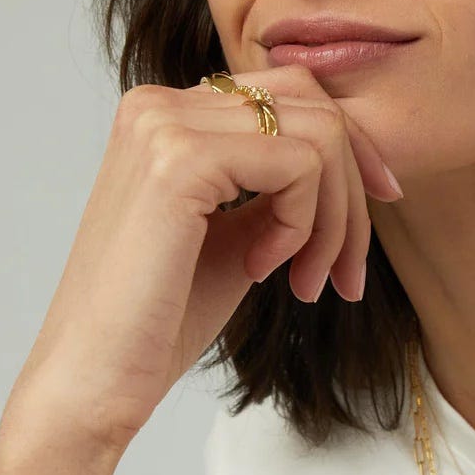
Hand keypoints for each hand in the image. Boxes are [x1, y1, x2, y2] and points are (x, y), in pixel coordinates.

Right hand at [4, 63, 401, 458]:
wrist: (96, 380)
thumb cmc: (162, 318)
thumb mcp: (238, 235)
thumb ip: (279, 188)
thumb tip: (352, 162)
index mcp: (168, 113)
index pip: (293, 94)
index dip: (353, 150)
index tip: (378, 208)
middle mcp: (160, 103)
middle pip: (314, 106)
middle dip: (354, 191)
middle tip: (345, 272)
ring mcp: (165, 124)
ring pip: (318, 136)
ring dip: (335, 219)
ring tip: (308, 281)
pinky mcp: (180, 160)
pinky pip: (300, 166)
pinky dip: (305, 225)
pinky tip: (265, 270)